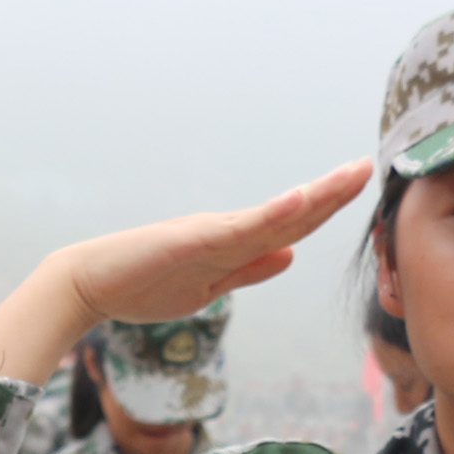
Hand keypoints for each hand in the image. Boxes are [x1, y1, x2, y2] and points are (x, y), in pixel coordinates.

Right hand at [55, 158, 374, 326]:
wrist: (87, 284)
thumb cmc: (139, 285)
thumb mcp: (207, 286)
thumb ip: (248, 271)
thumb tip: (289, 257)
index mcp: (230, 245)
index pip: (290, 228)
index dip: (326, 208)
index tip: (357, 184)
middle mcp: (225, 233)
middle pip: (291, 216)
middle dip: (332, 194)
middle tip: (366, 167)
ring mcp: (209, 235)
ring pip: (274, 218)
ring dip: (315, 197)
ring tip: (350, 175)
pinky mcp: (190, 241)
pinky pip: (239, 230)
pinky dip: (272, 215)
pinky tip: (299, 200)